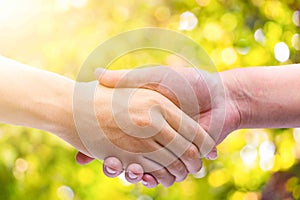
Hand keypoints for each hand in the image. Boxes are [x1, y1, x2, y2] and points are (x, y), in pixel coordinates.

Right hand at [93, 66, 240, 186]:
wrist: (224, 96)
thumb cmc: (189, 82)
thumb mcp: (155, 76)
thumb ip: (128, 77)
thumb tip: (96, 75)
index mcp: (145, 116)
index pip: (117, 132)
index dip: (103, 141)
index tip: (93, 145)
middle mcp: (153, 133)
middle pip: (128, 153)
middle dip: (117, 163)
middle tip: (107, 165)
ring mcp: (166, 146)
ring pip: (144, 166)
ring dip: (134, 173)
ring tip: (128, 171)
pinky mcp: (180, 158)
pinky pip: (164, 172)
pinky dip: (155, 178)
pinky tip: (148, 178)